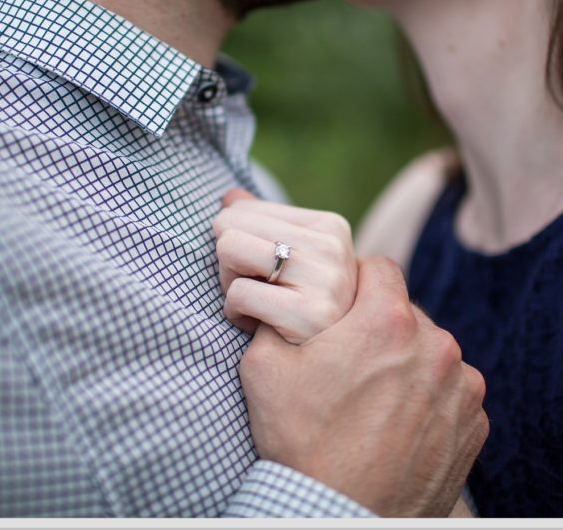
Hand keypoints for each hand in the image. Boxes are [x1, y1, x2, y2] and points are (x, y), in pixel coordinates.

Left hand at [213, 188, 357, 343]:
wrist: (332, 367)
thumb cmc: (299, 307)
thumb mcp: (286, 259)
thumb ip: (259, 224)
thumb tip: (230, 195)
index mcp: (329, 226)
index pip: (240, 210)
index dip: (239, 242)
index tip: (264, 272)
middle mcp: (332, 247)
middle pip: (229, 226)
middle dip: (230, 261)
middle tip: (257, 289)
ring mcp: (325, 280)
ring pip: (229, 250)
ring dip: (229, 283)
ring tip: (256, 303)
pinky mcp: (309, 314)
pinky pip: (238, 294)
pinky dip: (235, 313)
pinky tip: (259, 326)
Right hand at [238, 255, 488, 516]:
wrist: (338, 519)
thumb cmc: (301, 444)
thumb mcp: (264, 367)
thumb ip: (275, 314)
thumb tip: (280, 293)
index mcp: (389, 321)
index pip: (379, 268)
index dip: (355, 283)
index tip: (340, 307)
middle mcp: (438, 345)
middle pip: (406, 313)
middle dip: (379, 328)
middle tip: (348, 362)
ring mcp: (463, 387)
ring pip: (431, 353)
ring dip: (407, 364)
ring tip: (372, 400)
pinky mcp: (475, 424)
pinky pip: (450, 393)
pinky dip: (429, 400)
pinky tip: (396, 425)